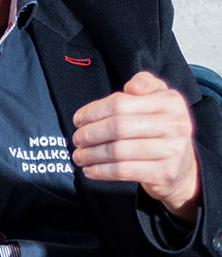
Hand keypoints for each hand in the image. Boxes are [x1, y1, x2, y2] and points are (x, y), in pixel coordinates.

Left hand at [72, 72, 200, 223]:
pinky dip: (100, 171)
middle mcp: (175, 124)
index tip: (78, 120)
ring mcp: (172, 150)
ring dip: (90, 155)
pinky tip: (89, 170)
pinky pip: (122, 171)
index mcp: (171, 101)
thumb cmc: (160, 128)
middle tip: (76, 140)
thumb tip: (132, 86)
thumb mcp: (158, 99)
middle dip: (89, 135)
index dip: (92, 112)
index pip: (119, 103)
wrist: (181, 166)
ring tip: (79, 156)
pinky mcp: (164, 172)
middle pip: (116, 127)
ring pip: (117, 151)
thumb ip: (144, 84)